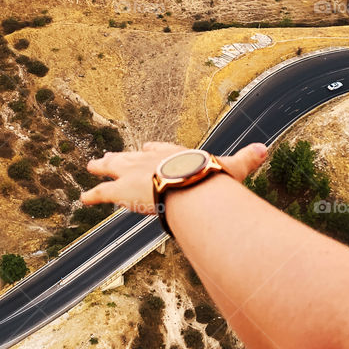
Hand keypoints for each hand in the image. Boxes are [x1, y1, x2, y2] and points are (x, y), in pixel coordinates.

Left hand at [82, 141, 268, 213]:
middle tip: (110, 157)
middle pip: (131, 156)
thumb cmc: (208, 177)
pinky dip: (92, 195)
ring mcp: (132, 173)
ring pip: (112, 168)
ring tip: (91, 166)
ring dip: (101, 168)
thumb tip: (265, 149)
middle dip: (121, 157)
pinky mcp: (120, 190)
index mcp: (171, 153)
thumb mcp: (230, 167)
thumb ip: (245, 159)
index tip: (146, 149)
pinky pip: (101, 193)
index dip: (151, 151)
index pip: (158, 149)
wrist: (186, 184)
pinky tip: (82, 199)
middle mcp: (148, 159)